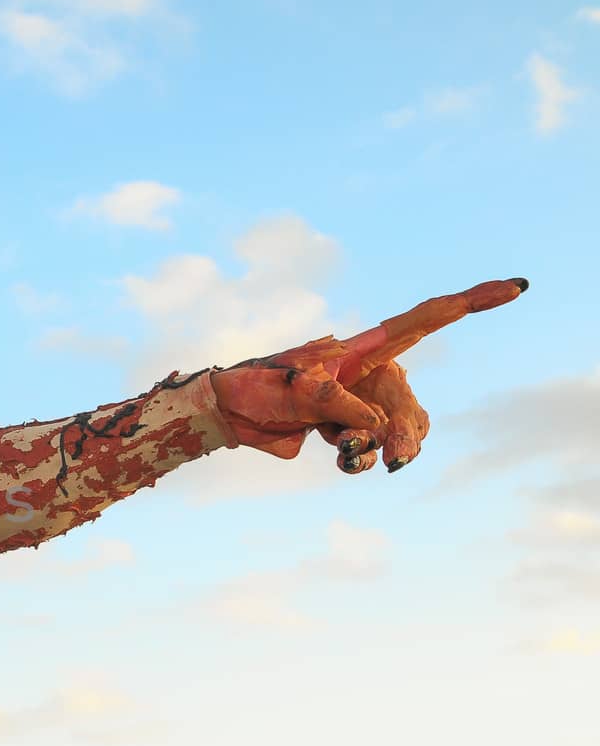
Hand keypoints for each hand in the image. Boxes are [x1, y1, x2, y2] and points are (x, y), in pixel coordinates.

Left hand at [208, 278, 527, 473]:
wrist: (229, 413)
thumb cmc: (260, 385)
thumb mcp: (300, 389)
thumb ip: (341, 405)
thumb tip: (375, 430)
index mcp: (366, 347)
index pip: (429, 319)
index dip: (474, 301)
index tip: (517, 286)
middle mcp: (372, 372)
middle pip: (414, 401)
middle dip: (410, 431)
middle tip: (397, 459)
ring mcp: (362, 402)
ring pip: (401, 430)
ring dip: (386, 449)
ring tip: (351, 456)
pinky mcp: (347, 428)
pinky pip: (373, 449)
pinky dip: (360, 459)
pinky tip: (341, 458)